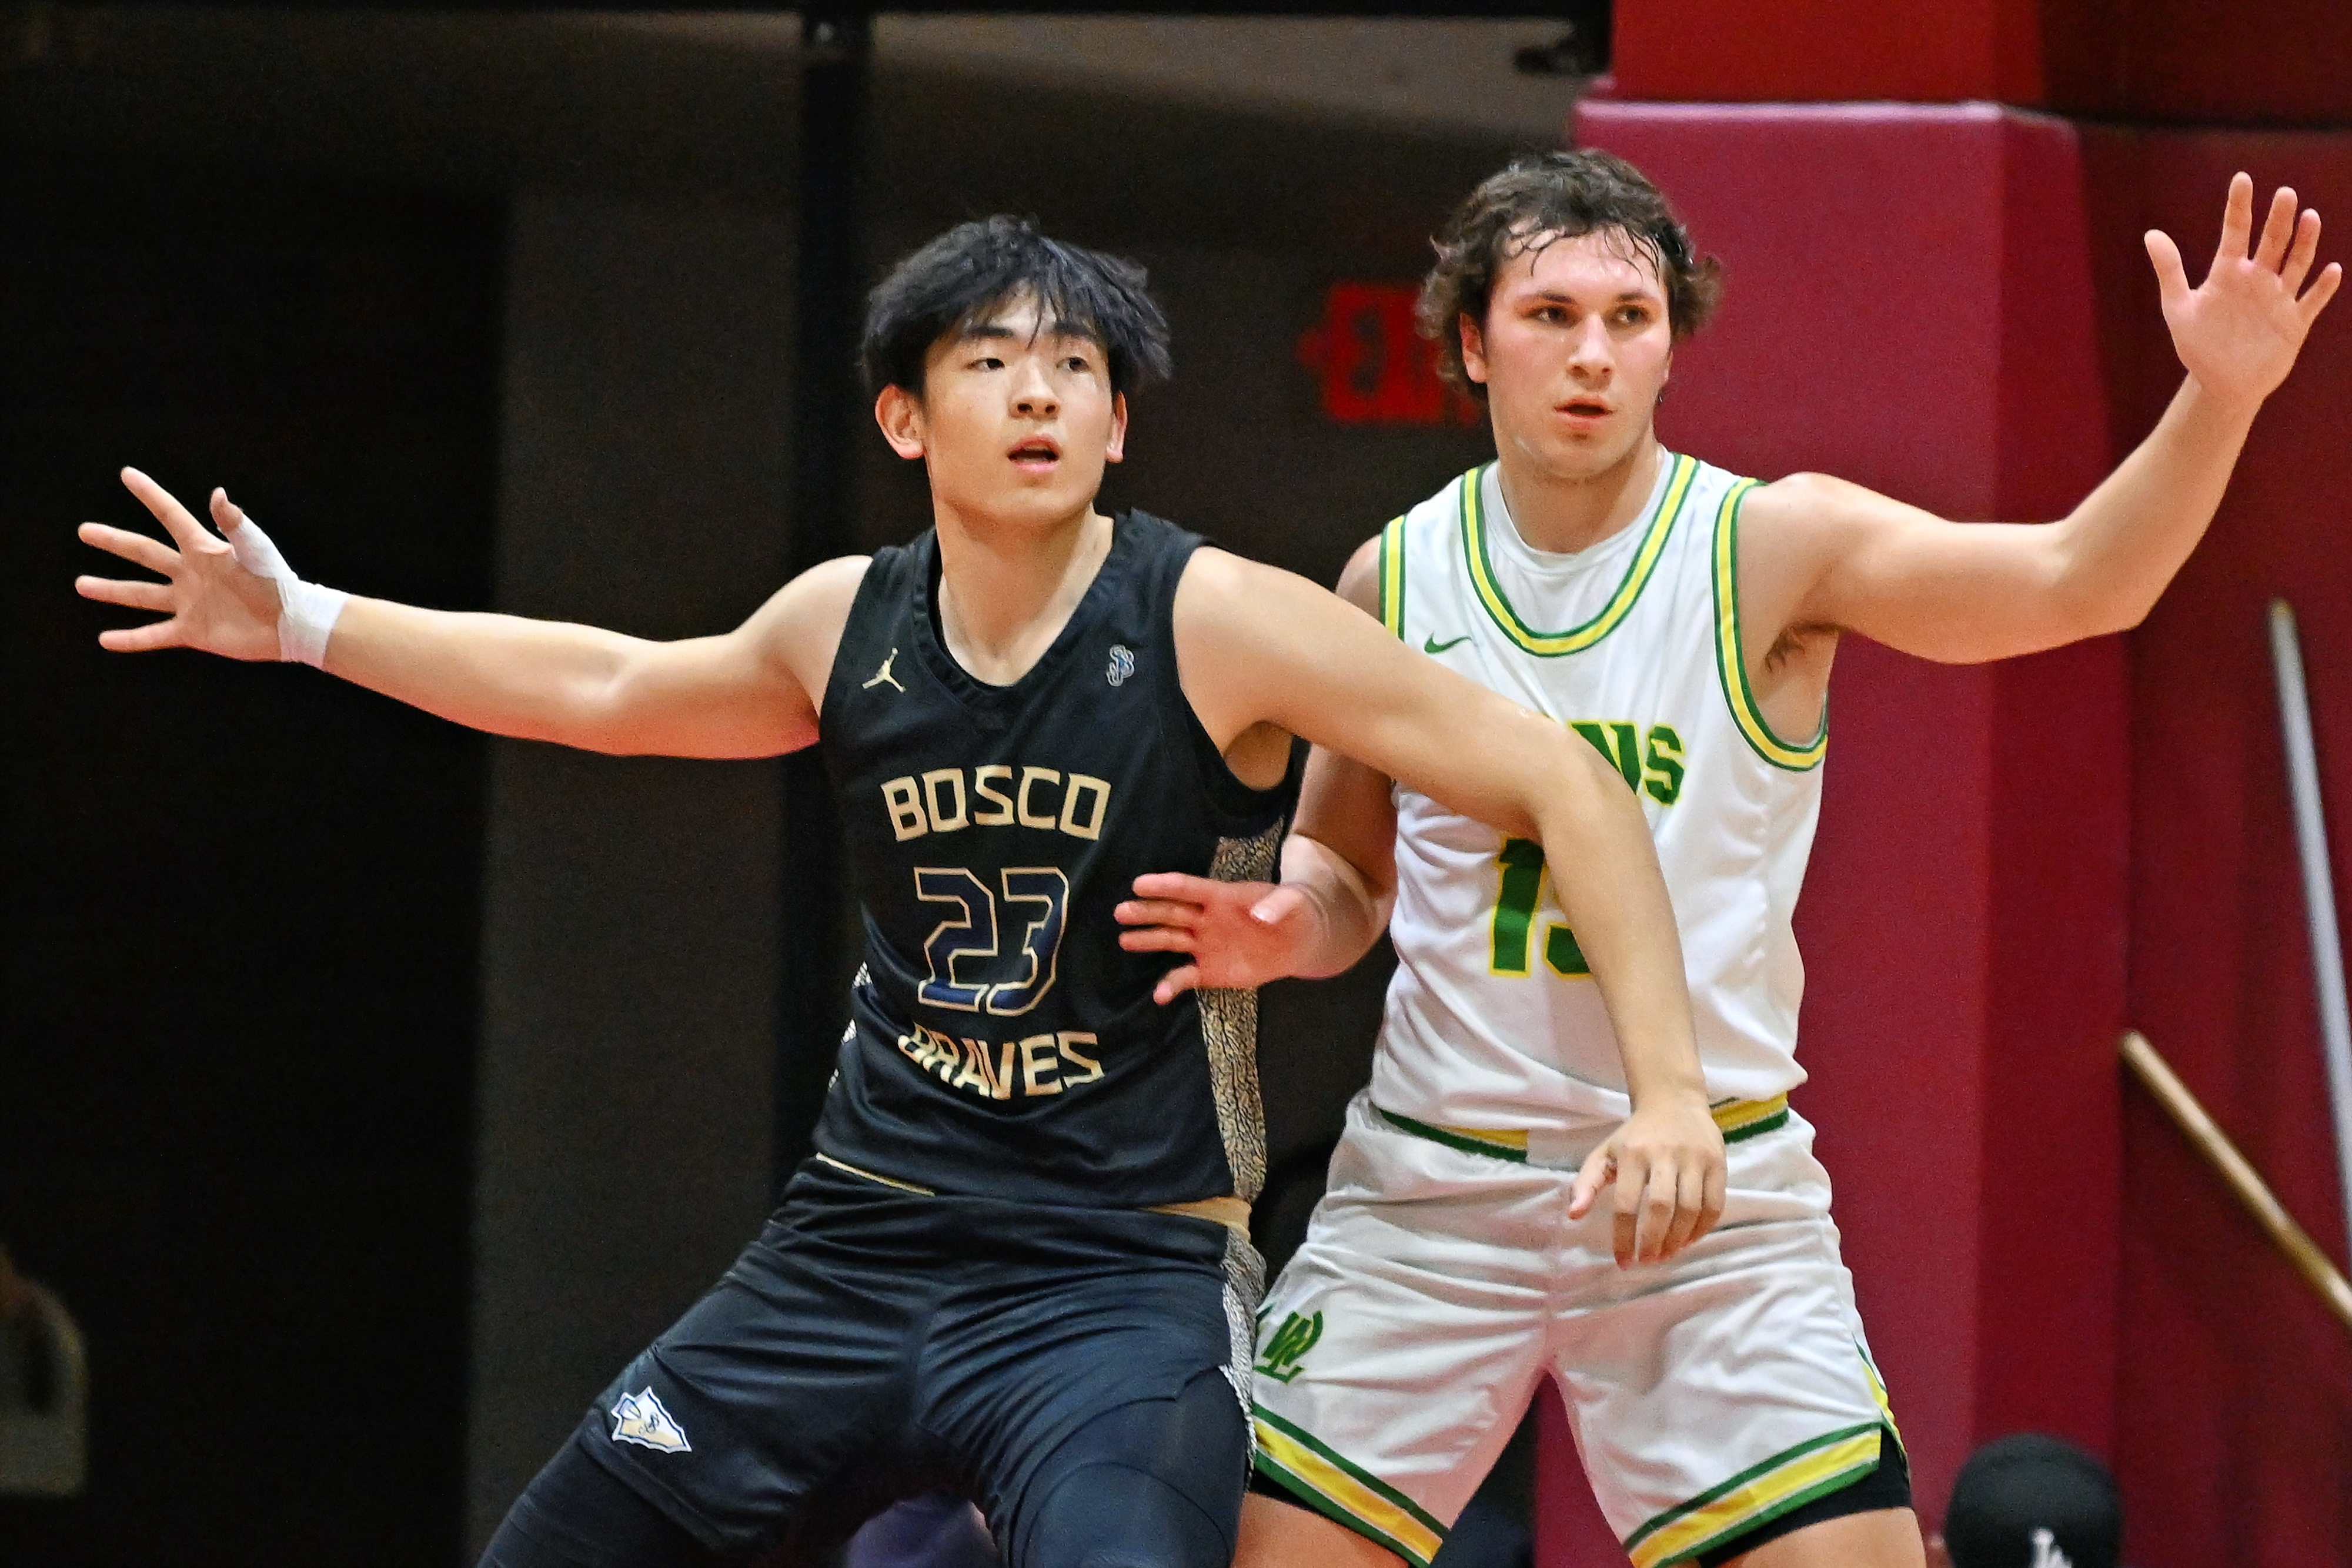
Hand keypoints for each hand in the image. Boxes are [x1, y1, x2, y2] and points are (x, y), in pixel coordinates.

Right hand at [76, 468, 281, 658]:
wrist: (291, 623)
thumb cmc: (277, 581)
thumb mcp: (255, 550)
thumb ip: (234, 524)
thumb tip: (218, 493)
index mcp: (203, 549)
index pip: (170, 515)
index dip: (150, 495)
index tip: (127, 474)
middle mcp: (190, 573)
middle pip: (145, 553)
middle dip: (115, 541)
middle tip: (85, 530)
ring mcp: (189, 602)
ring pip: (141, 595)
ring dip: (111, 591)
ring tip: (81, 585)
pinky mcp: (192, 630)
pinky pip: (155, 634)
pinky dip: (131, 639)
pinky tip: (106, 640)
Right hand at [1116, 873, 1325, 1002]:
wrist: (1298, 940)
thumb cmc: (1291, 910)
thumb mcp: (1292, 902)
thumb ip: (1278, 905)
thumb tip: (1260, 915)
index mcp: (1220, 896)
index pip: (1188, 888)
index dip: (1165, 886)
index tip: (1140, 885)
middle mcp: (1205, 918)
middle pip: (1172, 913)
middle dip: (1147, 912)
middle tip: (1121, 912)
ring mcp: (1204, 945)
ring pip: (1171, 941)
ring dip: (1148, 941)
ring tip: (1125, 941)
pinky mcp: (1208, 970)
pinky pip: (1185, 977)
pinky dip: (1171, 985)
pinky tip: (1159, 996)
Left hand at [1568, 1092, 1726, 1267]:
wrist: (1674, 1101)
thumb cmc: (1635, 1136)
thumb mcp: (1605, 1153)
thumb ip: (1587, 1183)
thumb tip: (1573, 1215)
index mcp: (1633, 1154)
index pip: (1626, 1203)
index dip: (1623, 1237)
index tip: (1623, 1262)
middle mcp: (1665, 1154)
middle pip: (1661, 1207)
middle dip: (1653, 1241)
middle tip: (1647, 1261)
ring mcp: (1695, 1158)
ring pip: (1691, 1209)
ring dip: (1679, 1240)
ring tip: (1666, 1255)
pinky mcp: (1718, 1162)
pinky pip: (1715, 1204)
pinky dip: (1702, 1229)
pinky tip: (1688, 1240)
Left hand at [2146, 173, 2340, 412]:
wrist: (2221, 384)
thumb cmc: (2198, 346)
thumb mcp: (2178, 308)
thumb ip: (2169, 271)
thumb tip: (2151, 233)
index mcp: (2227, 273)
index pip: (2235, 231)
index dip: (2239, 206)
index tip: (2242, 179)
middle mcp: (2257, 279)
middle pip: (2271, 241)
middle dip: (2278, 218)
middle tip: (2284, 193)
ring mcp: (2278, 298)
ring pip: (2296, 263)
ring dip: (2304, 242)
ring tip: (2309, 217)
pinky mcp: (2295, 322)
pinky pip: (2312, 300)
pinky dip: (2323, 287)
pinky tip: (2331, 270)